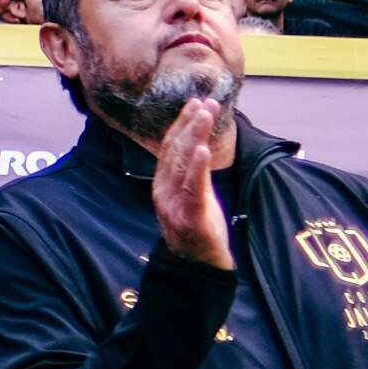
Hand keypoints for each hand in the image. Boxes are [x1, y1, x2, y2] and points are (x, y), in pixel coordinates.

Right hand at [149, 98, 232, 271]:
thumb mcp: (191, 194)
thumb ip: (191, 170)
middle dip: (190, 124)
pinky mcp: (190, 218)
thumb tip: (197, 140)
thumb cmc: (196, 227)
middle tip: (205, 102)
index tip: (196, 102)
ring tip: (205, 115)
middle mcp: (163, 191)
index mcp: (162, 184)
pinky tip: (203, 150)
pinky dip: (197, 168)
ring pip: (182, 165)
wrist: (196, 266)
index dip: (181, 123)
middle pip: (175, 151)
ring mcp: (174, 205)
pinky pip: (193, 190)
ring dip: (195, 136)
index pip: (169, 147)